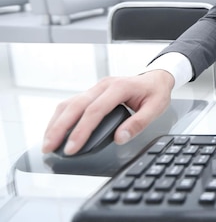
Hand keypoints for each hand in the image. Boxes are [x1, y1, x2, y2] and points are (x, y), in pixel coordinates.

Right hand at [42, 69, 173, 155]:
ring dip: (56, 123)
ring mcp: (96, 87)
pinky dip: (61, 117)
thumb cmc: (155, 92)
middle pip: (75, 106)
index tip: (72, 148)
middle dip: (59, 128)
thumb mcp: (156, 107)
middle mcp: (104, 85)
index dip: (81, 131)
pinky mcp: (92, 92)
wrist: (156, 77)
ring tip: (48, 143)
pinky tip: (56, 130)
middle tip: (49, 148)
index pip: (95, 110)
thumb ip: (139, 123)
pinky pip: (72, 103)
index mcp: (119, 87)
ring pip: (69, 103)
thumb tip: (120, 138)